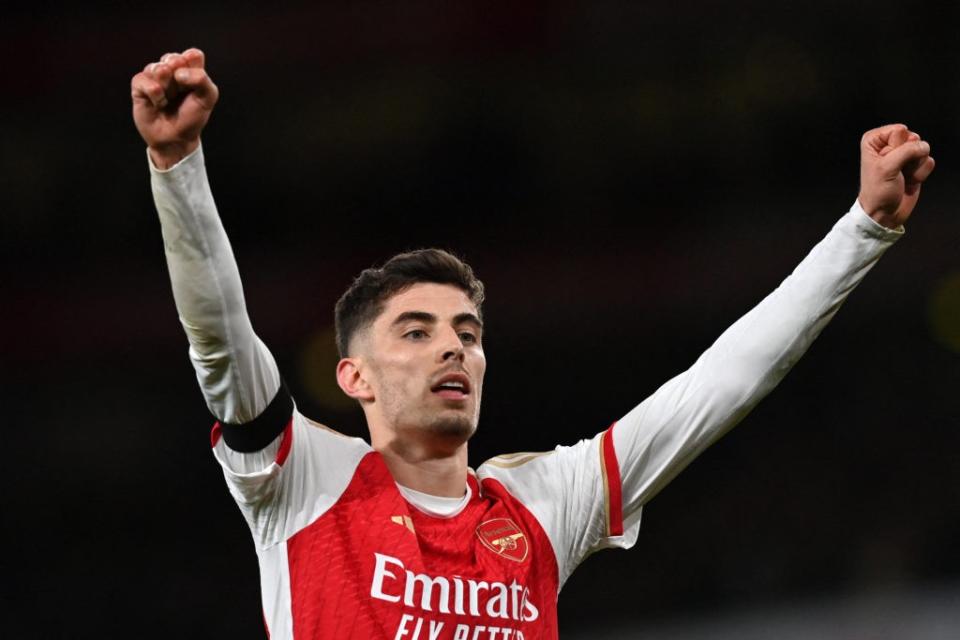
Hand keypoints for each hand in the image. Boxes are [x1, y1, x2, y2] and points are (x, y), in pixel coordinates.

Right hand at [131, 48, 218, 169]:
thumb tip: (178, 73)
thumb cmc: (192, 117)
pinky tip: (158, 104)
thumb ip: (202, 79)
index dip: (194, 70)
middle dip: (180, 80)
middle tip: (181, 94)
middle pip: (174, 58)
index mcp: (189, 68)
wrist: (175, 138)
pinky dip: (155, 95)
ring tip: (169, 100)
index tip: (195, 86)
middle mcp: (171, 69)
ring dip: (167, 89)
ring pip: (159, 69)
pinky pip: (144, 80)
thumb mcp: (207, 98)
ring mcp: (154, 75)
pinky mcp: (139, 85)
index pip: (193, 55)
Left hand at [858, 124, 934, 228]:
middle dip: (909, 156)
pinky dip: (921, 173)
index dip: (896, 147)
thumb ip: (906, 151)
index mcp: (874, 141)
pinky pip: (928, 161)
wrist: (885, 213)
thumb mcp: (886, 168)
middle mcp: (889, 145)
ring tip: (902, 177)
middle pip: (913, 138)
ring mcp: (903, 155)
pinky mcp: (915, 165)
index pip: (898, 130)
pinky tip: (910, 181)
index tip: (886, 162)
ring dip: (915, 166)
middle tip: (896, 170)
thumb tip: (923, 145)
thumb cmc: (878, 191)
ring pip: (923, 149)